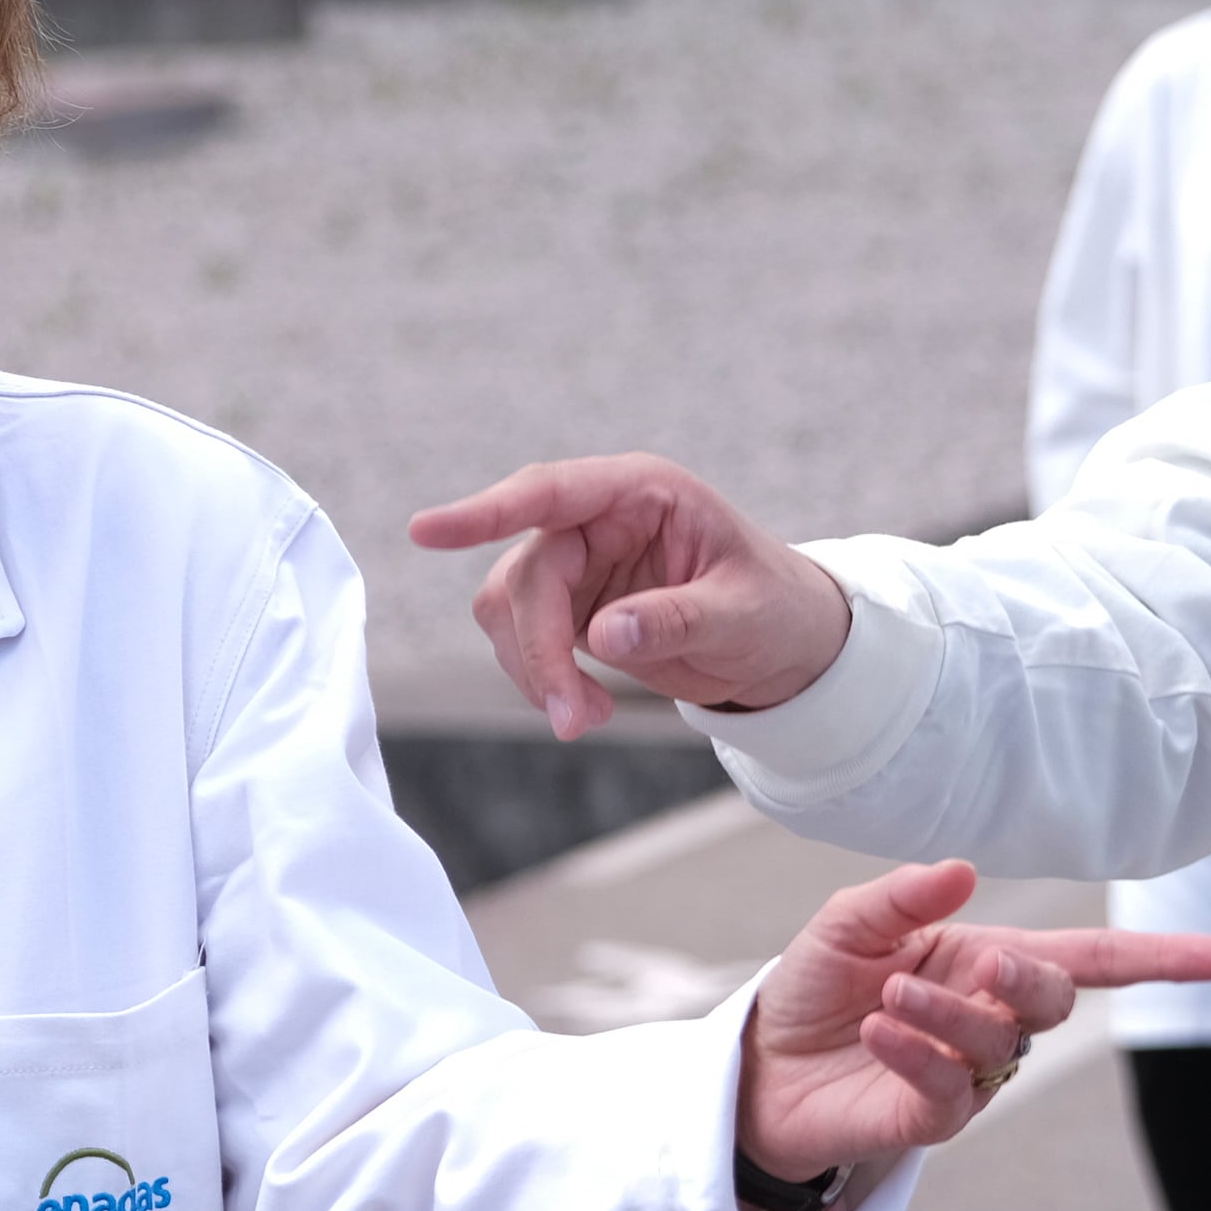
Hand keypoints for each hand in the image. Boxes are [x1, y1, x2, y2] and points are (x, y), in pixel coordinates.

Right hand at [410, 454, 850, 739]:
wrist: (784, 644)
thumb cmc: (776, 609)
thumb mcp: (744, 614)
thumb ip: (677, 618)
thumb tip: (604, 634)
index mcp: (642, 492)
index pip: (550, 493)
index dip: (486, 511)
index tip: (425, 532)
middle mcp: (600, 518)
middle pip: (526, 573)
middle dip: (538, 649)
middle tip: (572, 718)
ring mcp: (580, 561)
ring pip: (509, 609)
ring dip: (534, 670)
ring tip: (588, 719)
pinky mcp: (570, 605)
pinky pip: (522, 640)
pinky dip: (541, 680)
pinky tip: (585, 708)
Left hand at [732, 859, 1210, 1174]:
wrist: (758, 1063)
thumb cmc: (816, 984)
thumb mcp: (848, 923)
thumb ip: (903, 897)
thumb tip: (965, 872)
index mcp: (983, 957)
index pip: (1089, 957)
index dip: (1157, 957)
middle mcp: (988, 1014)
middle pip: (1054, 999)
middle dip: (1031, 978)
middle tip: (985, 963)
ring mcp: (965, 1073)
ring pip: (1000, 1046)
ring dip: (952, 1017)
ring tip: (887, 996)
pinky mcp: (930, 1119)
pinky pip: (950, 1092)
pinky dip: (919, 1055)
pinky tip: (880, 1032)